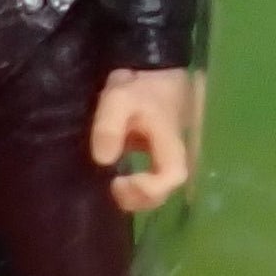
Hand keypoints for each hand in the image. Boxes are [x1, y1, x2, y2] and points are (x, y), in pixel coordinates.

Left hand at [92, 66, 201, 213]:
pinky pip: (146, 185)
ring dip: (132, 198)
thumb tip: (103, 159)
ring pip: (155, 193)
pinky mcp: (153, 162)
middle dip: (136, 199)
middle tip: (111, 187)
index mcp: (169, 143)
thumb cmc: (139, 89)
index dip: (149, 188)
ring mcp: (163, 161)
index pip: (172, 176)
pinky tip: (111, 182)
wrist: (151, 76)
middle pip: (163, 193)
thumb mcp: (119, 99)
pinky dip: (129, 191)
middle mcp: (171, 157)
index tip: (119, 180)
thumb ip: (109, 126)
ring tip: (109, 186)